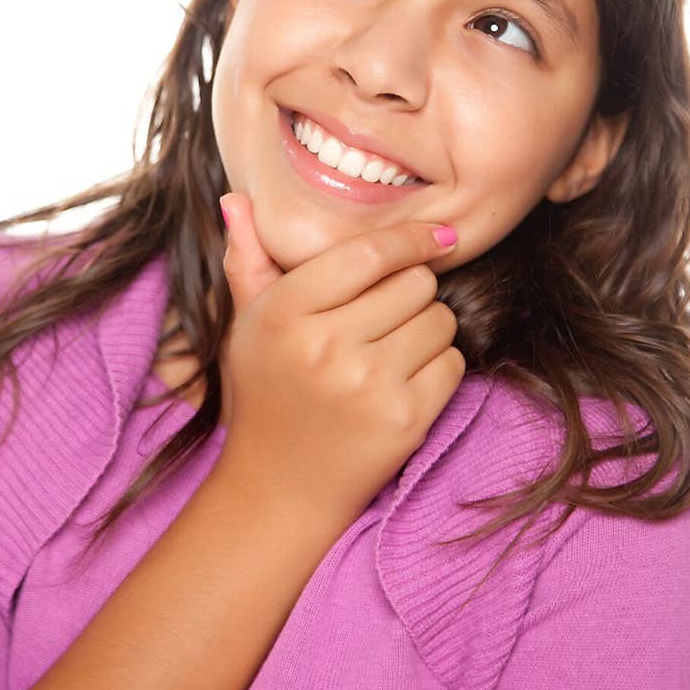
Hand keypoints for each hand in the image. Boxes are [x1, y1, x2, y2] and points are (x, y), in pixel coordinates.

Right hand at [214, 194, 464, 527]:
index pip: (369, 253)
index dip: (411, 239)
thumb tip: (237, 199)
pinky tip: (403, 383)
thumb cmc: (266, 395)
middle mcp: (324, 345)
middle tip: (384, 321)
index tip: (439, 236)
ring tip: (392, 352)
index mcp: (283, 312)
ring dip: (428, 330)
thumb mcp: (247, 327)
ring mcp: (366, 384)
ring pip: (440, 320)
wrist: (276, 490)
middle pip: (414, 284)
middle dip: (411, 295)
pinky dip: (439, 368)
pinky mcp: (404, 420)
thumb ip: (246, 261)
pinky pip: (453, 363)